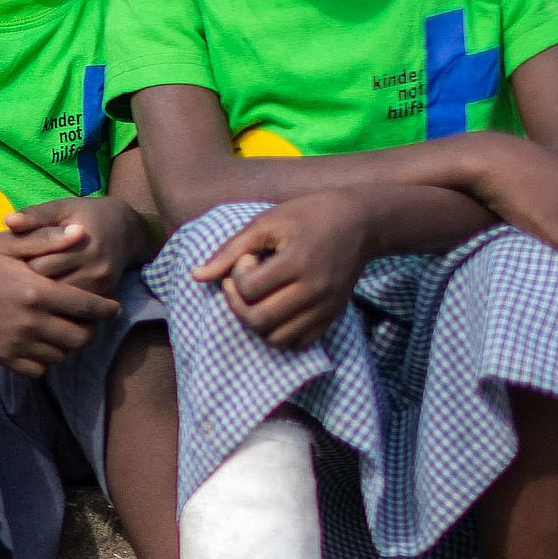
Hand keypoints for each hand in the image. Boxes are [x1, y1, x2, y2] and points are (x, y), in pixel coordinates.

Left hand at [0, 194, 143, 300]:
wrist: (125, 229)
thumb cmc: (84, 216)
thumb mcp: (61, 208)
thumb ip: (35, 215)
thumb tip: (8, 221)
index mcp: (80, 241)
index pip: (39, 264)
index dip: (18, 267)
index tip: (7, 267)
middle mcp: (95, 266)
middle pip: (49, 286)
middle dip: (29, 286)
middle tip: (12, 285)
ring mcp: (102, 284)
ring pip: (62, 303)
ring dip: (44, 300)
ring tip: (27, 294)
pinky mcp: (107, 296)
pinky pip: (77, 309)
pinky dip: (61, 307)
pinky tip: (48, 302)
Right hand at [0, 233, 118, 374]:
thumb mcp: (11, 242)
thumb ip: (49, 239)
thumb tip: (83, 232)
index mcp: (37, 291)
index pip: (88, 307)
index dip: (107, 309)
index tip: (113, 308)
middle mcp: (29, 322)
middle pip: (81, 338)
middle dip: (90, 329)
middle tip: (86, 319)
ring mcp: (15, 342)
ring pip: (62, 356)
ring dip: (67, 345)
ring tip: (62, 329)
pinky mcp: (2, 356)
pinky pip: (38, 370)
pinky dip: (45, 360)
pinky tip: (40, 343)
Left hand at [189, 195, 379, 349]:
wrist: (361, 223)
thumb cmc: (309, 215)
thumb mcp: (267, 222)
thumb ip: (230, 249)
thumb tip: (196, 277)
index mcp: (298, 262)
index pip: (249, 289)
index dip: (236, 275)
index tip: (248, 258)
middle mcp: (315, 290)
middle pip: (258, 320)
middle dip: (238, 304)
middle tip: (243, 283)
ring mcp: (327, 307)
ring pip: (276, 339)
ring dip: (256, 322)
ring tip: (259, 297)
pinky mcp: (333, 317)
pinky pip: (298, 343)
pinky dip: (279, 333)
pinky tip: (276, 308)